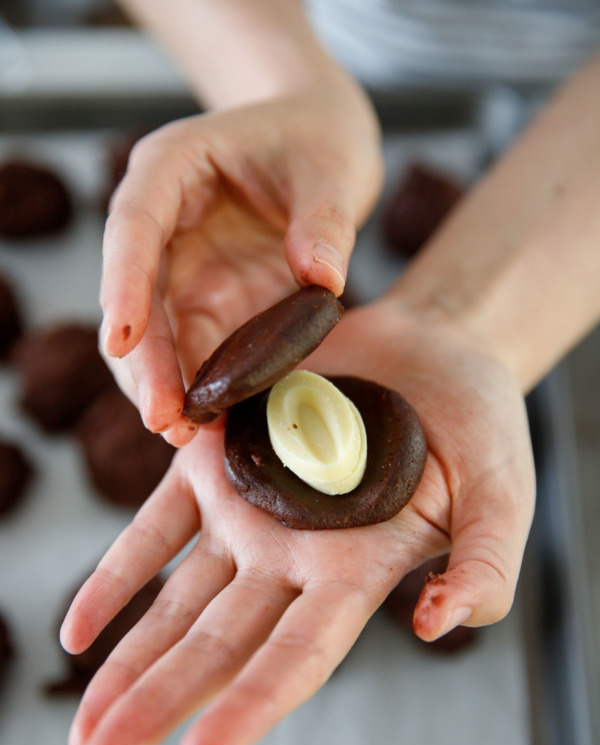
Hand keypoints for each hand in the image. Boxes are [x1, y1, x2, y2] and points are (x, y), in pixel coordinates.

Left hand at [61, 302, 534, 744]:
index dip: (251, 706)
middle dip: (157, 707)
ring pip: (175, 602)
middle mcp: (291, 559)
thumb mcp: (501, 495)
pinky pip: (153, 527)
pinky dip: (114, 576)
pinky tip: (75, 632)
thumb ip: (484, 564)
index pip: (297, 656)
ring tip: (78, 728)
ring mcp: (248, 513)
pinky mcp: (216, 461)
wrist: (430, 352)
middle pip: (216, 646)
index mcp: (356, 575)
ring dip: (125, 663)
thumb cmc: (478, 427)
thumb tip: (435, 623)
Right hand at [99, 86, 381, 445]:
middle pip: (134, 298)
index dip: (122, 284)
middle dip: (144, 362)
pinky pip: (192, 354)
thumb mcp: (332, 170)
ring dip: (165, 387)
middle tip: (163, 419)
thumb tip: (322, 279)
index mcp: (172, 170)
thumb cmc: (317, 142)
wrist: (318, 149)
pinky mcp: (206, 305)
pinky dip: (199, 389)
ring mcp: (181, 270)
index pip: (133, 228)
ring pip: (153, 338)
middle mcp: (163, 226)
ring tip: (185, 438)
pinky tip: (212, 427)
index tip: (119, 339)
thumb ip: (326, 222)